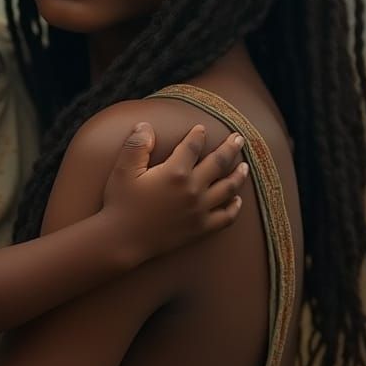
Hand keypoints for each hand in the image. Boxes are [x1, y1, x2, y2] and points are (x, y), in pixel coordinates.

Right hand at [102, 122, 247, 259]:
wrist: (122, 240)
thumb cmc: (121, 203)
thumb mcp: (123, 169)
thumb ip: (137, 145)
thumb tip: (146, 126)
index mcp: (175, 172)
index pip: (192, 146)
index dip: (198, 135)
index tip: (201, 129)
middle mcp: (192, 189)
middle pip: (218, 163)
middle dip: (230, 148)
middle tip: (239, 139)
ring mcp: (199, 210)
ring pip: (227, 188)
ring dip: (238, 175)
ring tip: (245, 166)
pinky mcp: (200, 229)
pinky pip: (225, 218)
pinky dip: (234, 208)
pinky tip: (237, 201)